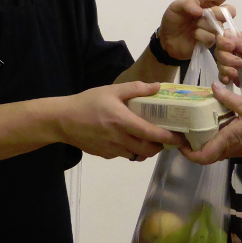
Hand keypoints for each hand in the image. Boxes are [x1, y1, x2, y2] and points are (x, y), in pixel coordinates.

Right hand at [58, 82, 184, 159]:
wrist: (62, 120)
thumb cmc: (87, 102)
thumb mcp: (111, 90)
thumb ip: (136, 88)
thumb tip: (157, 86)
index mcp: (122, 121)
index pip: (151, 133)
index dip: (168, 137)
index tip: (179, 136)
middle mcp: (119, 138)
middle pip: (147, 149)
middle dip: (160, 146)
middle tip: (165, 138)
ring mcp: (111, 149)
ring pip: (137, 155)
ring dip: (146, 150)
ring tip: (149, 139)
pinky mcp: (105, 155)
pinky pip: (124, 155)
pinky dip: (131, 150)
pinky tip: (129, 140)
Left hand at [157, 0, 234, 59]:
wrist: (167, 40)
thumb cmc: (173, 21)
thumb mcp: (175, 7)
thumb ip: (186, 4)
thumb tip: (200, 11)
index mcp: (207, 3)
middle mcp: (214, 15)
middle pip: (231, 10)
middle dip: (218, 12)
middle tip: (204, 15)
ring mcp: (214, 29)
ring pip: (220, 25)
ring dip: (204, 25)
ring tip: (195, 27)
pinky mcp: (210, 42)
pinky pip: (212, 37)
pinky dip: (201, 35)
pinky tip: (194, 35)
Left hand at [180, 83, 241, 163]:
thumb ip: (228, 98)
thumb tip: (212, 87)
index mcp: (229, 140)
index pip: (202, 156)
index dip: (188, 153)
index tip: (180, 141)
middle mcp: (232, 148)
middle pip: (207, 153)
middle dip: (194, 143)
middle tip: (186, 127)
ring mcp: (239, 149)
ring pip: (216, 148)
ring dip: (206, 138)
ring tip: (198, 119)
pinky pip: (226, 144)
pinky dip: (218, 134)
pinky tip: (217, 119)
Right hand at [215, 32, 241, 96]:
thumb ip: (240, 44)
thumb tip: (224, 34)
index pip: (224, 37)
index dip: (223, 42)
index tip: (230, 48)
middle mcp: (235, 50)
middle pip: (219, 51)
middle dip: (226, 58)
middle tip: (239, 63)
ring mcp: (233, 63)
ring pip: (219, 63)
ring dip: (225, 68)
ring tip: (236, 73)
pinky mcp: (233, 75)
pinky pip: (222, 75)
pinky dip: (223, 77)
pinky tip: (229, 80)